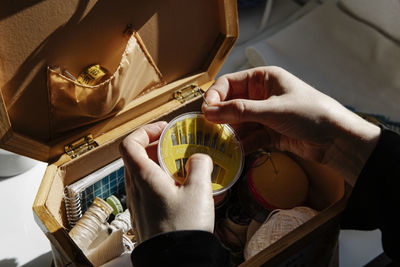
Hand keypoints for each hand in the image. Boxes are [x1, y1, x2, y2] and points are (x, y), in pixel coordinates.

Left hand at [120, 121, 214, 242]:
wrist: (176, 261)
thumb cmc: (183, 227)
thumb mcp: (199, 191)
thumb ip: (200, 165)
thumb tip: (199, 157)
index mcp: (143, 177)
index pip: (129, 143)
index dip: (145, 131)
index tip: (164, 130)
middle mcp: (135, 188)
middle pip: (136, 156)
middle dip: (157, 146)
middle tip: (177, 146)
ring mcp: (138, 202)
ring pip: (142, 173)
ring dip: (159, 164)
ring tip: (182, 167)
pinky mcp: (144, 214)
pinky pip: (148, 189)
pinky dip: (161, 181)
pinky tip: (181, 189)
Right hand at [202, 66, 380, 185]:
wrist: (338, 140)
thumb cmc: (311, 113)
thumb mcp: (273, 110)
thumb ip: (240, 111)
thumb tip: (209, 111)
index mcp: (263, 79)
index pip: (229, 83)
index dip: (215, 95)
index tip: (206, 111)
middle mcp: (262, 95)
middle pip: (231, 104)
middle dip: (221, 117)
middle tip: (208, 130)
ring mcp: (265, 115)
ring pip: (239, 123)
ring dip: (230, 133)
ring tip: (219, 143)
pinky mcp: (269, 133)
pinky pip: (249, 137)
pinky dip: (241, 144)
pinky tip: (234, 151)